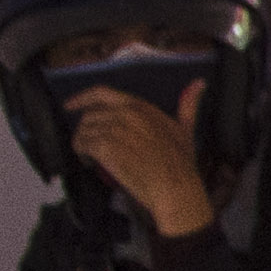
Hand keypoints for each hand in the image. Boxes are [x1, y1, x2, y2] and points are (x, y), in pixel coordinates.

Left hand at [67, 78, 214, 237]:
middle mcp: (126, 113)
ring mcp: (115, 129)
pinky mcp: (106, 147)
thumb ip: (188, 105)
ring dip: (83, 144)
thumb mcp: (185, 128)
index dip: (82, 98)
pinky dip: (82, 154)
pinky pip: (82, 144)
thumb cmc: (181, 164)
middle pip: (90, 114)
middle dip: (87, 130)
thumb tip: (199, 83)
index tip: (70, 105)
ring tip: (91, 157)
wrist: (175, 187)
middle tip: (92, 146)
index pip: (102, 93)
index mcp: (142, 107)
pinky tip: (91, 163)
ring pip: (84, 130)